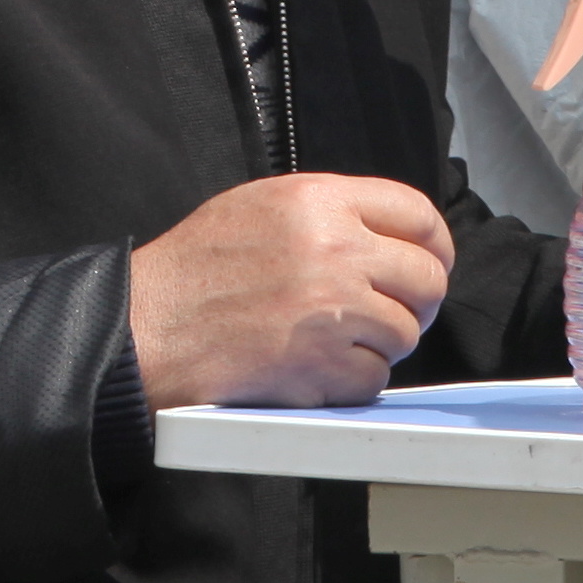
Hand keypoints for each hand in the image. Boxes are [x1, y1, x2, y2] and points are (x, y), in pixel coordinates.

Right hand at [131, 174, 456, 407]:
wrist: (148, 327)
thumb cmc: (195, 270)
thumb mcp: (259, 206)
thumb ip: (327, 211)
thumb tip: (384, 231)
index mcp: (320, 201)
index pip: (417, 213)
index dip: (435, 244)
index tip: (431, 262)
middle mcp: (335, 249)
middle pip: (427, 277)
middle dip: (418, 300)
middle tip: (393, 312)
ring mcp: (333, 309)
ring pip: (407, 332)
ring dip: (382, 343)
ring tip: (340, 341)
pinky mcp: (322, 365)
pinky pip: (375, 378)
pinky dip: (354, 381)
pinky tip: (319, 369)